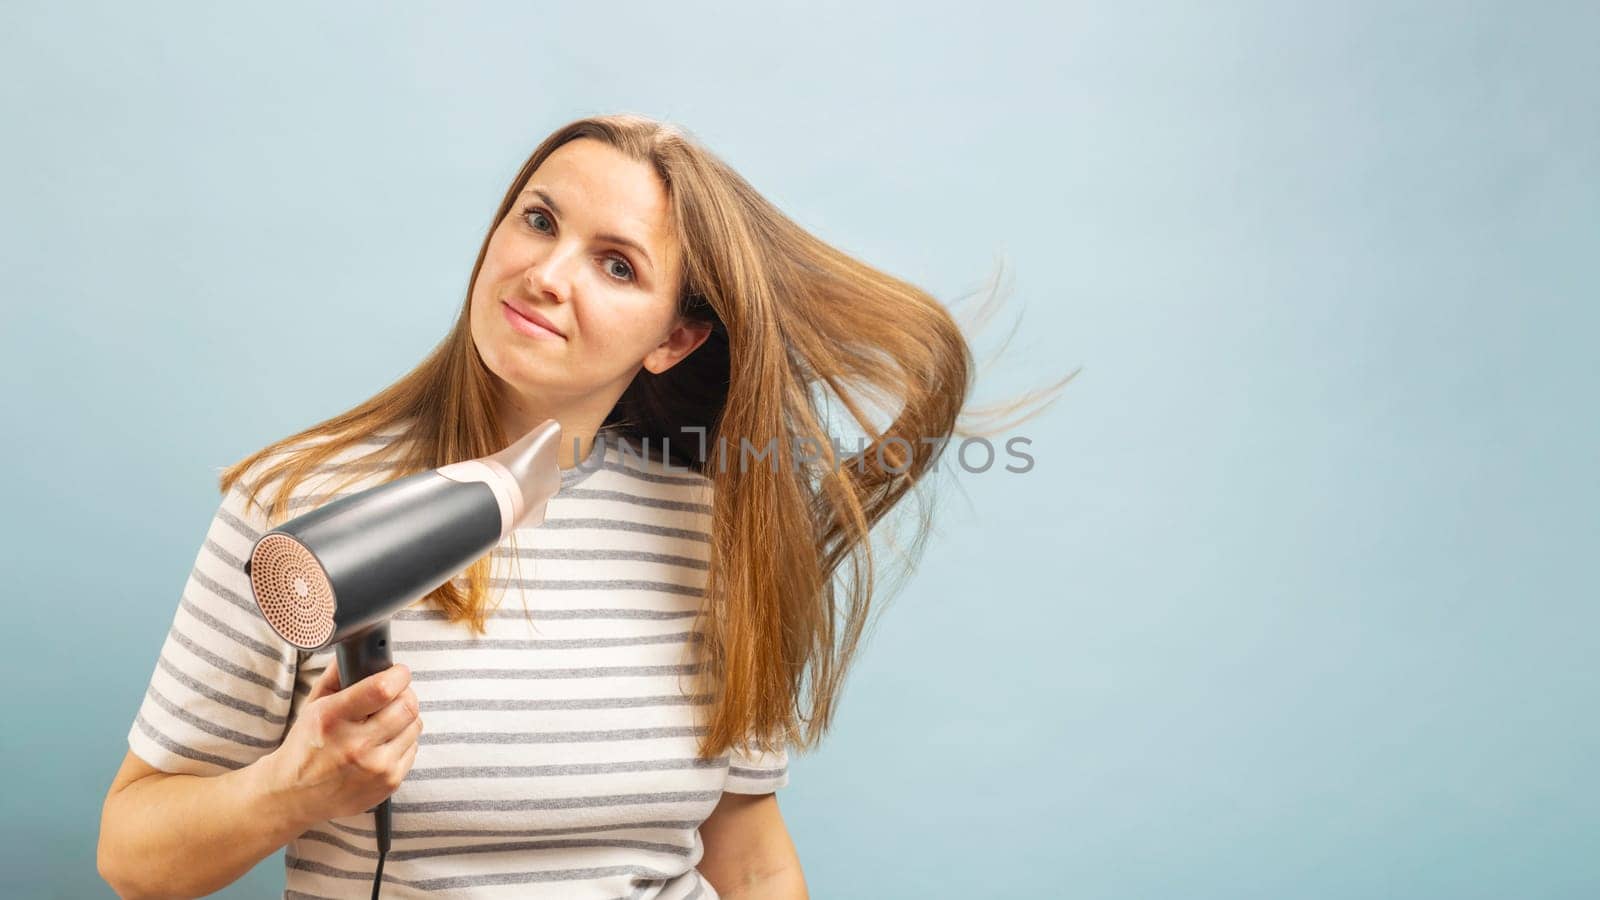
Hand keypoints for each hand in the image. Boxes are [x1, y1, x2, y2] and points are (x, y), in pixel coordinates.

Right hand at [261, 658, 421, 824]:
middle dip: (406, 694)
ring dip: (406, 718)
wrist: (293, 796)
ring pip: (415, 726)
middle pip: (407, 707)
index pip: (382, 689)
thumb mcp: (312, 706)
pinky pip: (414, 749)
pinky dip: (404, 741)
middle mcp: (354, 745)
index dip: (398, 675)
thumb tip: (358, 648)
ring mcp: (374, 767)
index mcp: (332, 718)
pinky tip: (385, 743)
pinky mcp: (388, 783)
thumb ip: (337, 675)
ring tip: (388, 720)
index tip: (398, 672)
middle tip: (396, 694)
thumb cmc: (306, 746)